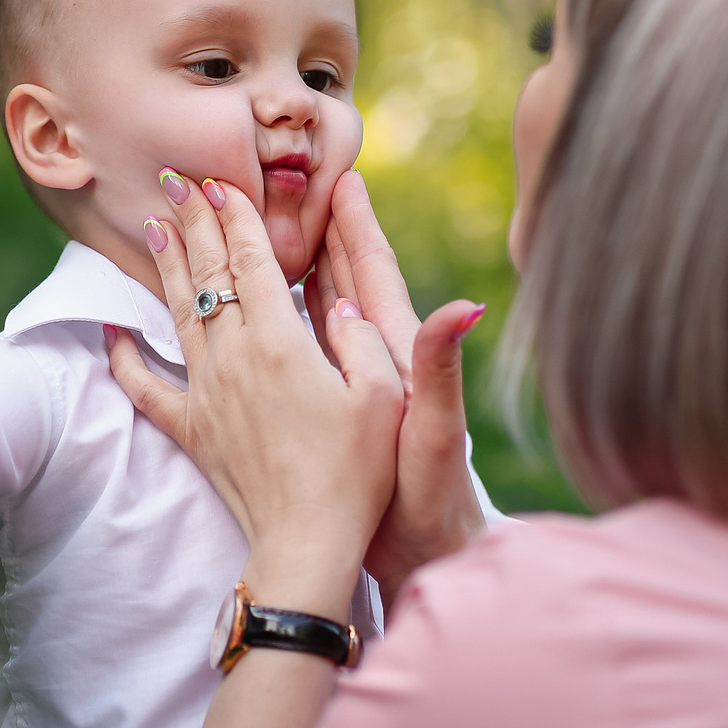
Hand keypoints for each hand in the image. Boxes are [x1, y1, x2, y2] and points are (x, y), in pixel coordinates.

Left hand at [105, 170, 404, 619]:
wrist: (306, 542)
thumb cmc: (357, 472)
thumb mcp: (384, 397)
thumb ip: (366, 337)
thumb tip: (346, 294)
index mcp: (281, 341)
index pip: (252, 261)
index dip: (237, 216)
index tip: (222, 181)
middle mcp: (234, 358)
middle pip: (208, 275)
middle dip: (193, 222)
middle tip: (175, 179)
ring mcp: (207, 393)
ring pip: (178, 315)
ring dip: (166, 266)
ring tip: (153, 225)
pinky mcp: (191, 429)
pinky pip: (146, 386)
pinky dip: (124, 357)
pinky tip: (110, 332)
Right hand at [306, 174, 489, 602]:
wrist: (423, 552)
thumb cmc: (431, 497)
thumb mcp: (435, 430)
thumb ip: (442, 368)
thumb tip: (467, 306)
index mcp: (398, 352)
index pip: (374, 273)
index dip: (357, 225)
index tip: (342, 175)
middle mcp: (376, 357)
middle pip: (342, 277)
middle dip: (317, 228)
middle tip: (286, 183)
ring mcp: (356, 380)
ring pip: (318, 306)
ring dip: (295, 265)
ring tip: (265, 225)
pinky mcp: (338, 406)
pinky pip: (304, 347)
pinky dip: (283, 318)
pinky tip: (260, 307)